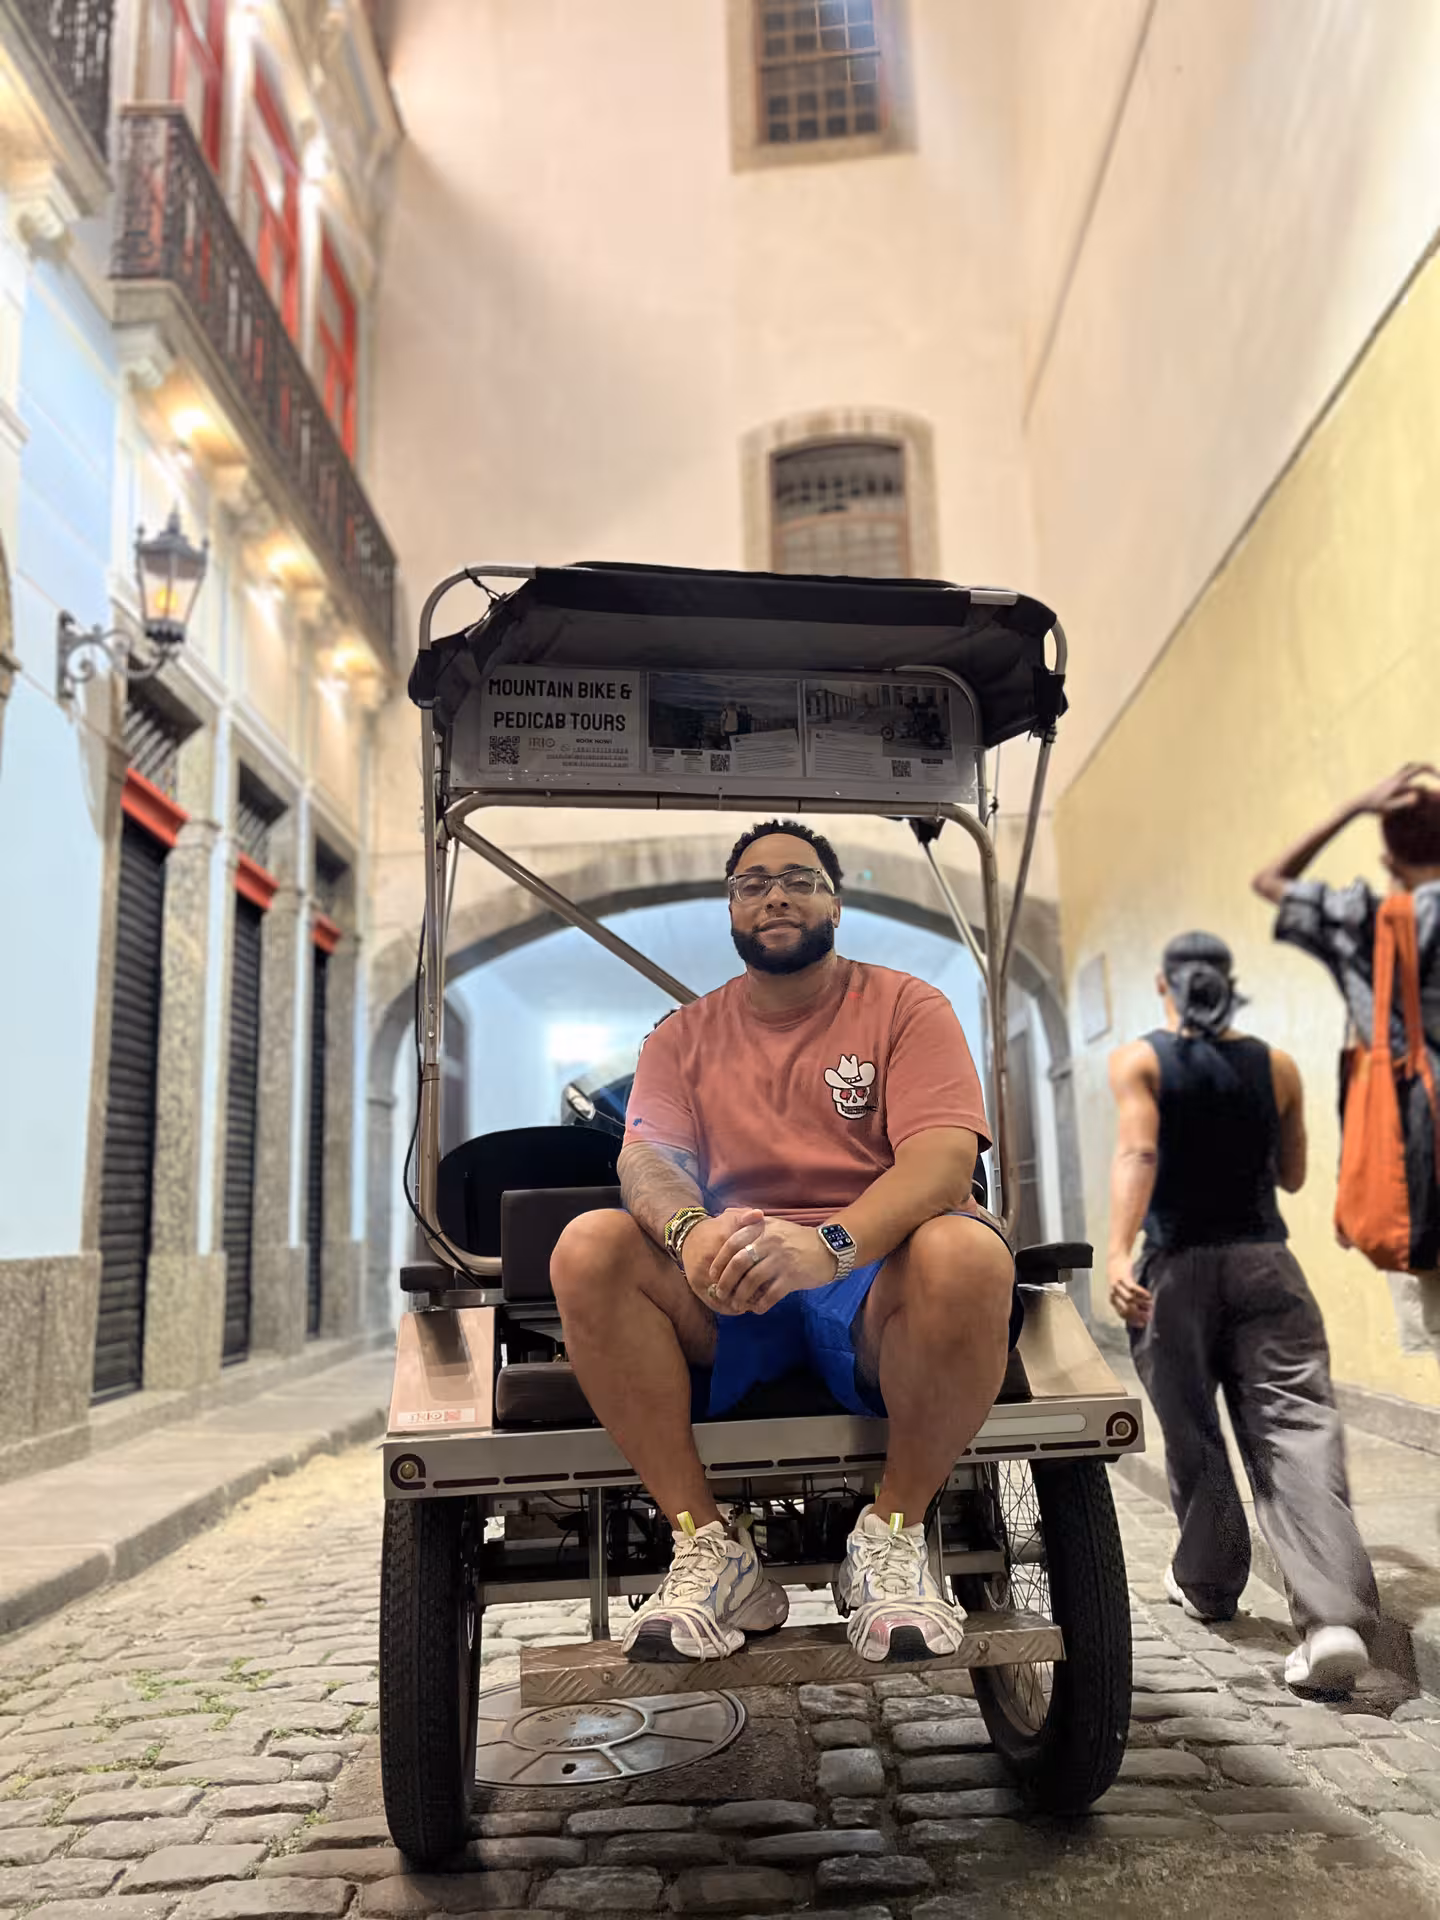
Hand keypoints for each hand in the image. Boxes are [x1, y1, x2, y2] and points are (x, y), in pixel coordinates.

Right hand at [682, 1208, 760, 1313]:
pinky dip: (728, 1308)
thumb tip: (759, 1214)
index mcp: (724, 1242)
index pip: (747, 1263)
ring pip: (726, 1296)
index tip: (771, 1277)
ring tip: (754, 1304)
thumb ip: (746, 1217)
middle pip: (738, 1282)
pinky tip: (739, 1307)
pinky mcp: (695, 1285)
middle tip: (766, 1294)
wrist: (689, 1236)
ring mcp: (702, 1275)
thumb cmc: (717, 1228)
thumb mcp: (731, 1218)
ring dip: (741, 1302)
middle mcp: (712, 1260)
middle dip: (753, 1291)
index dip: (760, 1272)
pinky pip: (714, 1303)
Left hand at [708, 1215, 838, 1316]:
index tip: (712, 1275)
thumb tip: (726, 1222)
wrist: (828, 1248)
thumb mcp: (774, 1225)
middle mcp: (770, 1242)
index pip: (732, 1243)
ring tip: (737, 1305)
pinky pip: (771, 1294)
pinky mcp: (793, 1276)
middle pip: (738, 1263)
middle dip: (726, 1281)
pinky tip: (757, 1309)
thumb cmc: (796, 1239)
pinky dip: (761, 1304)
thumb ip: (752, 1224)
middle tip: (721, 1294)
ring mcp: (782, 1259)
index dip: (719, 1261)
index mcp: (762, 1229)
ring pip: (752, 1280)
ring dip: (741, 1296)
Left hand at [1108, 1255, 1151, 1328]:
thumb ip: (1127, 1300)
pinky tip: (1149, 1296)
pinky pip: (1133, 1289)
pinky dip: (1142, 1294)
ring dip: (1142, 1305)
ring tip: (1151, 1306)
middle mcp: (1114, 1294)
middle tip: (1149, 1317)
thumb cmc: (1121, 1276)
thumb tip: (1140, 1312)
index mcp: (1113, 1299)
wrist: (1116, 1258)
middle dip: (1139, 1315)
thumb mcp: (1121, 1290)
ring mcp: (1118, 1286)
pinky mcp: (1123, 1278)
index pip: (1122, 1315)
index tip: (1143, 1324)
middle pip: (1127, 1309)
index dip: (1133, 1320)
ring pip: (1131, 1300)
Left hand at [1358, 764, 1438, 815]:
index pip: (1420, 769)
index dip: (1433, 771)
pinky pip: (1402, 774)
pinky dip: (1411, 774)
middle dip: (1429, 769)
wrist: (1359, 804)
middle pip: (1416, 765)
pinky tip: (1414, 786)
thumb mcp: (1390, 808)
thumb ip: (1403, 802)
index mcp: (1400, 780)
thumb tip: (1417, 797)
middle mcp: (1396, 777)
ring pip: (1408, 767)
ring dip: (1419, 769)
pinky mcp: (1388, 783)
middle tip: (1438, 777)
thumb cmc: (1374, 807)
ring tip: (1428, 775)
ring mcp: (1391, 779)